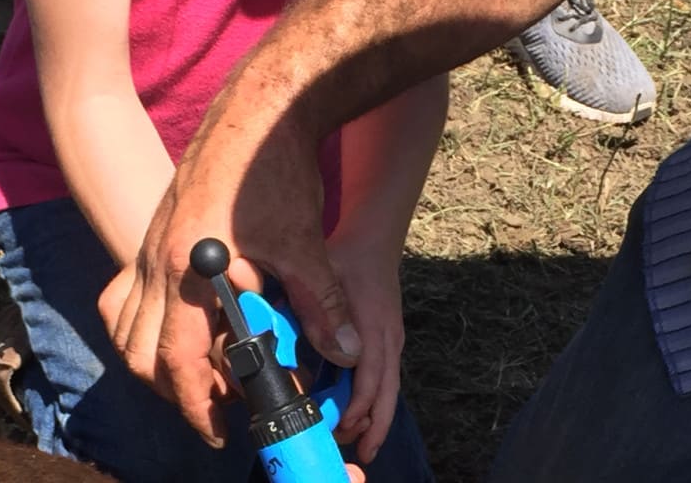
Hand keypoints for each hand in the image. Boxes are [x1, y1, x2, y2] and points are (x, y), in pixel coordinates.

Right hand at [104, 96, 362, 445]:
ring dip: (152, 357)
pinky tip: (176, 324)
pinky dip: (140, 321)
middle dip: (172, 388)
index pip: (176, 360)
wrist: (258, 106)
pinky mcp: (153, 231)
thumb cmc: (275, 170)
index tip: (219, 427)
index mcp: (188, 268)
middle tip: (214, 404)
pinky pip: (124, 293)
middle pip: (140, 352)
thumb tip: (347, 353)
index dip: (195, 403)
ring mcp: (149, 244)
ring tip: (195, 372)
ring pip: (123, 325)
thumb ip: (322, 304)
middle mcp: (157, 259)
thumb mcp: (304, 242)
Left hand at [325, 233, 406, 463]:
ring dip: (376, 417)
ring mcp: (392, 339)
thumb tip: (297, 339)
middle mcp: (388, 338)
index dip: (357, 407)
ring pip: (390, 389)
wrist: (375, 237)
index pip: (370, 377)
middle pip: (387, 393)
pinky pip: (386, 378)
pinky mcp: (389, 339)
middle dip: (374, 426)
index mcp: (373, 327)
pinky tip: (362, 413)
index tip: (343, 427)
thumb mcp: (325, 274)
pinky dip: (376, 400)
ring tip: (361, 443)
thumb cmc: (346, 255)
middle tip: (359, 453)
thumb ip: (313, 306)